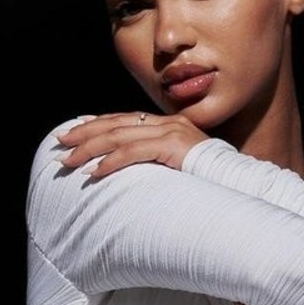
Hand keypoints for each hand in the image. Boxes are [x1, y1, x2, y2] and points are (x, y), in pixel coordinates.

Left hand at [55, 111, 207, 177]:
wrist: (242, 184)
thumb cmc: (214, 183)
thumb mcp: (182, 168)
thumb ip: (161, 163)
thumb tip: (139, 173)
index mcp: (169, 125)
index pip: (126, 120)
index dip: (98, 124)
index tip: (75, 131)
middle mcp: (169, 123)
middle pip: (118, 124)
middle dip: (86, 133)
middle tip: (62, 142)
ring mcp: (172, 132)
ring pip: (120, 136)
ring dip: (91, 149)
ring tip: (70, 160)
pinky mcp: (174, 146)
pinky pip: (135, 152)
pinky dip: (112, 161)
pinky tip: (95, 171)